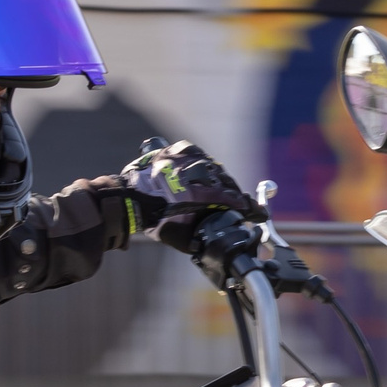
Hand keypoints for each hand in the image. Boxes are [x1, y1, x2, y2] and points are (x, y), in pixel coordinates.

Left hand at [120, 140, 264, 253]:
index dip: (248, 208)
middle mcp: (199, 172)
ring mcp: (191, 157)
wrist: (130, 199)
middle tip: (235, 204)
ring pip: (214, 168)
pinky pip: (201, 157)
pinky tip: (203, 175)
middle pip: (226, 182)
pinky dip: (204, 166)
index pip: (235, 199)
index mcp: (202, 193)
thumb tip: (232, 239)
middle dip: (232, 194)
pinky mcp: (183, 148)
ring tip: (218, 190)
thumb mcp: (186, 236)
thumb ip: (211, 236)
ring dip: (219, 180)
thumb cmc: (157, 221)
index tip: (256, 213)